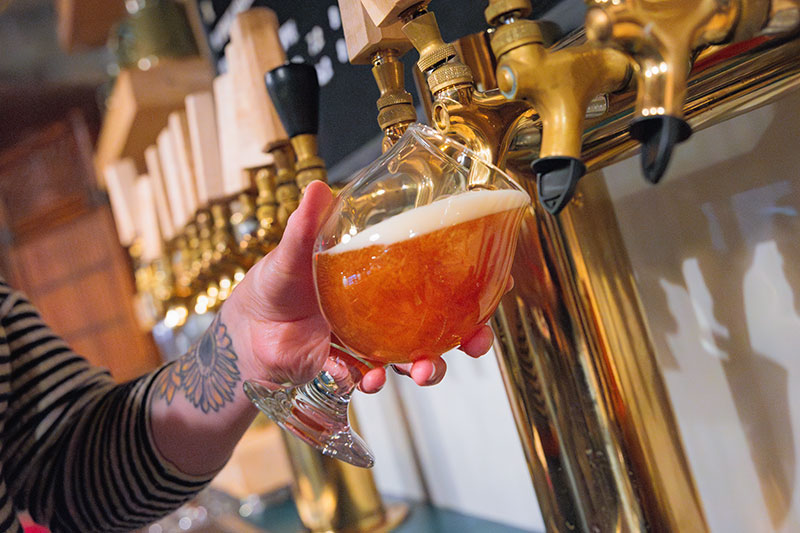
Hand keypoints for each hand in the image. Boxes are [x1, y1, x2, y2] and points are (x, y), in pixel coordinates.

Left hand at [227, 181, 496, 393]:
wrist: (245, 330)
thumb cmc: (274, 283)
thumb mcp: (290, 253)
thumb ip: (305, 227)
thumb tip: (319, 188)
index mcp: (382, 278)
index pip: (435, 280)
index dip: (470, 287)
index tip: (498, 286)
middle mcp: (384, 312)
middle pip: (438, 325)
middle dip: (466, 337)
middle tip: (478, 343)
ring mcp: (369, 342)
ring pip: (412, 357)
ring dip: (426, 367)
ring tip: (421, 371)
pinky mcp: (348, 368)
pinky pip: (370, 378)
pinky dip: (372, 381)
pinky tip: (368, 379)